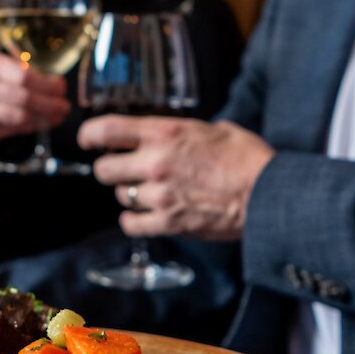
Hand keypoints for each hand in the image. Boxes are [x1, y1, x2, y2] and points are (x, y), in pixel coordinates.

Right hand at [0, 52, 70, 144]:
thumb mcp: (6, 68)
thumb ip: (29, 71)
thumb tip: (58, 83)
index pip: (25, 76)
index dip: (47, 84)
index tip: (61, 87)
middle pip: (24, 97)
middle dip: (49, 103)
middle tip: (65, 106)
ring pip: (20, 116)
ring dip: (44, 117)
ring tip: (59, 115)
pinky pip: (15, 129)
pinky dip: (34, 127)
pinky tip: (45, 123)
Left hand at [79, 115, 273, 240]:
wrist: (267, 195)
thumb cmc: (248, 160)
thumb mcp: (216, 129)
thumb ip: (185, 131)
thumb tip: (174, 134)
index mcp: (165, 133)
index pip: (107, 129)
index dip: (89, 135)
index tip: (87, 139)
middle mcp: (155, 162)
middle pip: (103, 169)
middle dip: (109, 169)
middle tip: (120, 170)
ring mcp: (160, 194)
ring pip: (120, 196)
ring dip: (129, 194)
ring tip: (148, 191)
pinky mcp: (168, 222)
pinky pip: (131, 224)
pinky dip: (134, 220)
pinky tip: (144, 215)